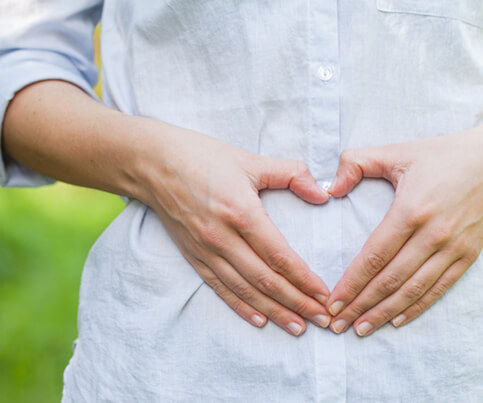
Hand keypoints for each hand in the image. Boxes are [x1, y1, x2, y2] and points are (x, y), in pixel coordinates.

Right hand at [139, 121, 332, 335]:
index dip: (304, 279)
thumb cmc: (203, 157)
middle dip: (297, 303)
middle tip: (322, 319)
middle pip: (266, 280)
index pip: (279, 256)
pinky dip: (241, 307)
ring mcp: (206, 250)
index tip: (325, 294)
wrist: (152, 163)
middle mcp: (222, 238)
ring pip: (245, 290)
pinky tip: (260, 320)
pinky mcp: (193, 256)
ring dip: (274, 311)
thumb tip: (323, 194)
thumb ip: (291, 174)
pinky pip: (220, 288)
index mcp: (241, 212)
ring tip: (298, 326)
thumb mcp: (251, 159)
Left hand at [325, 124, 482, 335]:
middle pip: (390, 280)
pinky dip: (417, 307)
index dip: (351, 283)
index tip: (332, 302)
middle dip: (361, 305)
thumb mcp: (397, 151)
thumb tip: (328, 188)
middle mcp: (433, 234)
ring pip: (413, 290)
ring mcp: (453, 248)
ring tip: (361, 329)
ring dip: (385, 313)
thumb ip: (355, 163)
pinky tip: (397, 320)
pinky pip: (439, 288)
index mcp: (411, 209)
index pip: (374, 256)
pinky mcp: (468, 255)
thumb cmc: (442, 155)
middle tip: (337, 325)